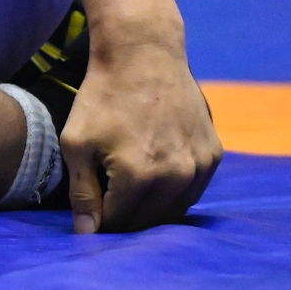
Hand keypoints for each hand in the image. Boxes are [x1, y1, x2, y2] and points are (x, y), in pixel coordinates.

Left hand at [60, 33, 221, 233]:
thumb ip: (82, 192)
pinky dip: (173, 194)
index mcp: (141, 176)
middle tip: (106, 209)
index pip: (119, 223)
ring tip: (128, 197)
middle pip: (149, 222)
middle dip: (125, 222)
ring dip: (151, 212)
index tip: (89, 219)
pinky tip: (154, 182)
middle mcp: (177, 176)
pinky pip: (193, 191)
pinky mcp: (214, 155)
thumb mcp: (77, 143)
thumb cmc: (102, 97)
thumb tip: (87, 234)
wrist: (144, 55)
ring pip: (174, 210)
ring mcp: (201, 166)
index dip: (100, 225)